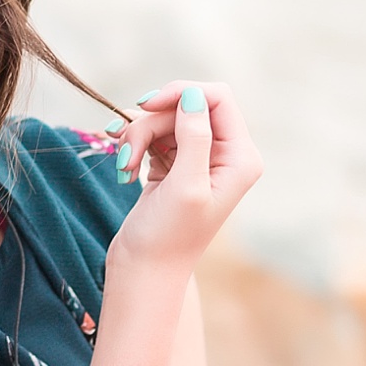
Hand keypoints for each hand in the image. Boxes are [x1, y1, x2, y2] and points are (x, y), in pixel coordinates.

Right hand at [106, 82, 262, 272]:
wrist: (145, 272)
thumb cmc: (168, 238)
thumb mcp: (185, 186)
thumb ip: (194, 137)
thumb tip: (193, 94)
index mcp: (241, 158)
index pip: (217, 98)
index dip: (181, 93)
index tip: (146, 106)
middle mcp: (225, 155)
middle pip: (185, 106)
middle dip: (151, 122)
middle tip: (127, 153)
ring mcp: (198, 159)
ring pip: (164, 120)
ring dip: (137, 136)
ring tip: (124, 167)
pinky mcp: (173, 165)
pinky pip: (153, 136)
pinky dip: (134, 146)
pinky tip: (124, 168)